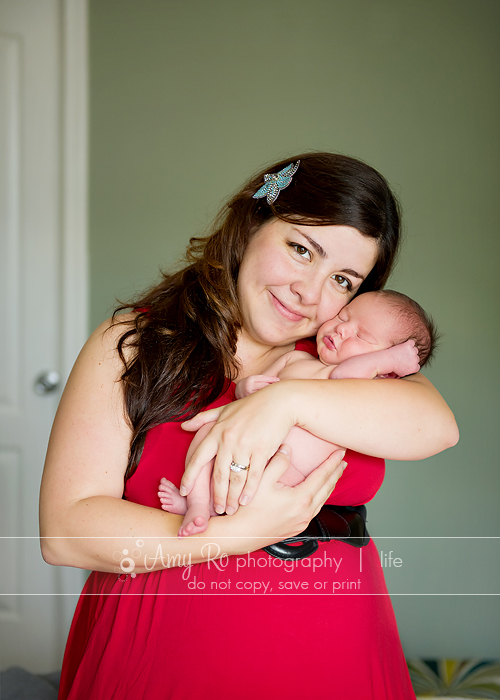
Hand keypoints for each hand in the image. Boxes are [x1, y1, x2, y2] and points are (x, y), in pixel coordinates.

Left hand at [180, 381, 294, 514]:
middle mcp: (227, 440)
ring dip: (232, 498)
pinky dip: (249, 491)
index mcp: (216, 431)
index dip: (189, 477)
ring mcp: (244, 446)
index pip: (198, 459)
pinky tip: (246, 501)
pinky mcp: (261, 450)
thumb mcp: (224, 409)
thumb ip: (203, 419)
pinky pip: (253, 476)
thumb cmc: (252, 405)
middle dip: (216, 496)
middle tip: (216, 510)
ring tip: (231, 509)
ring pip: (235, 479)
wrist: (279, 401)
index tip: (185, 492)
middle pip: (218, 476)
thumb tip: (183, 426)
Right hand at [229, 444, 346, 543]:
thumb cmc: (247, 509)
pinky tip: (317, 494)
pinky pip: (314, 510)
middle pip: (327, 488)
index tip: (339, 452)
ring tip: (333, 475)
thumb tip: (288, 449)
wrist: (238, 535)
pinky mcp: (296, 528)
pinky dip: (320, 497)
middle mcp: (305, 512)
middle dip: (335, 473)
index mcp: (300, 499)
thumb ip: (278, 462)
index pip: (322, 475)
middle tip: (342, 460)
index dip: (332, 462)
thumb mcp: (262, 480)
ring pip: (322, 500)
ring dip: (329, 485)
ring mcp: (302, 522)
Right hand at [234, 375, 279, 399]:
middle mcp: (249, 387)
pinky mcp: (249, 401)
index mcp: (250, 380)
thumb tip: (276, 379)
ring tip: (273, 393)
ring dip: (268, 393)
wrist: (236, 390)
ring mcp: (248, 395)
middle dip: (271, 386)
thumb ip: (263, 378)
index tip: (278, 380)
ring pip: (262, 393)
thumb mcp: (254, 378)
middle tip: (278, 386)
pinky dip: (264, 398)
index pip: (263, 379)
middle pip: (264, 386)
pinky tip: (268, 399)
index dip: (272, 379)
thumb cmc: (248, 383)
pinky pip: (259, 399)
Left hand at [382, 339, 420, 377]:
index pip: (417, 364)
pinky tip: (404, 345)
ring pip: (414, 349)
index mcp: (415, 368)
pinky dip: (409, 343)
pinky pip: (412, 342)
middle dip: (410, 356)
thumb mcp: (400, 374)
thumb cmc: (392, 368)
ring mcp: (413, 352)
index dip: (412, 363)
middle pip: (416, 356)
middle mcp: (416, 360)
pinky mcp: (409, 345)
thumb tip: (404, 375)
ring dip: (410, 350)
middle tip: (403, 356)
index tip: (407, 361)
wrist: (388, 361)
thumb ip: (406, 373)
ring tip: (403, 351)